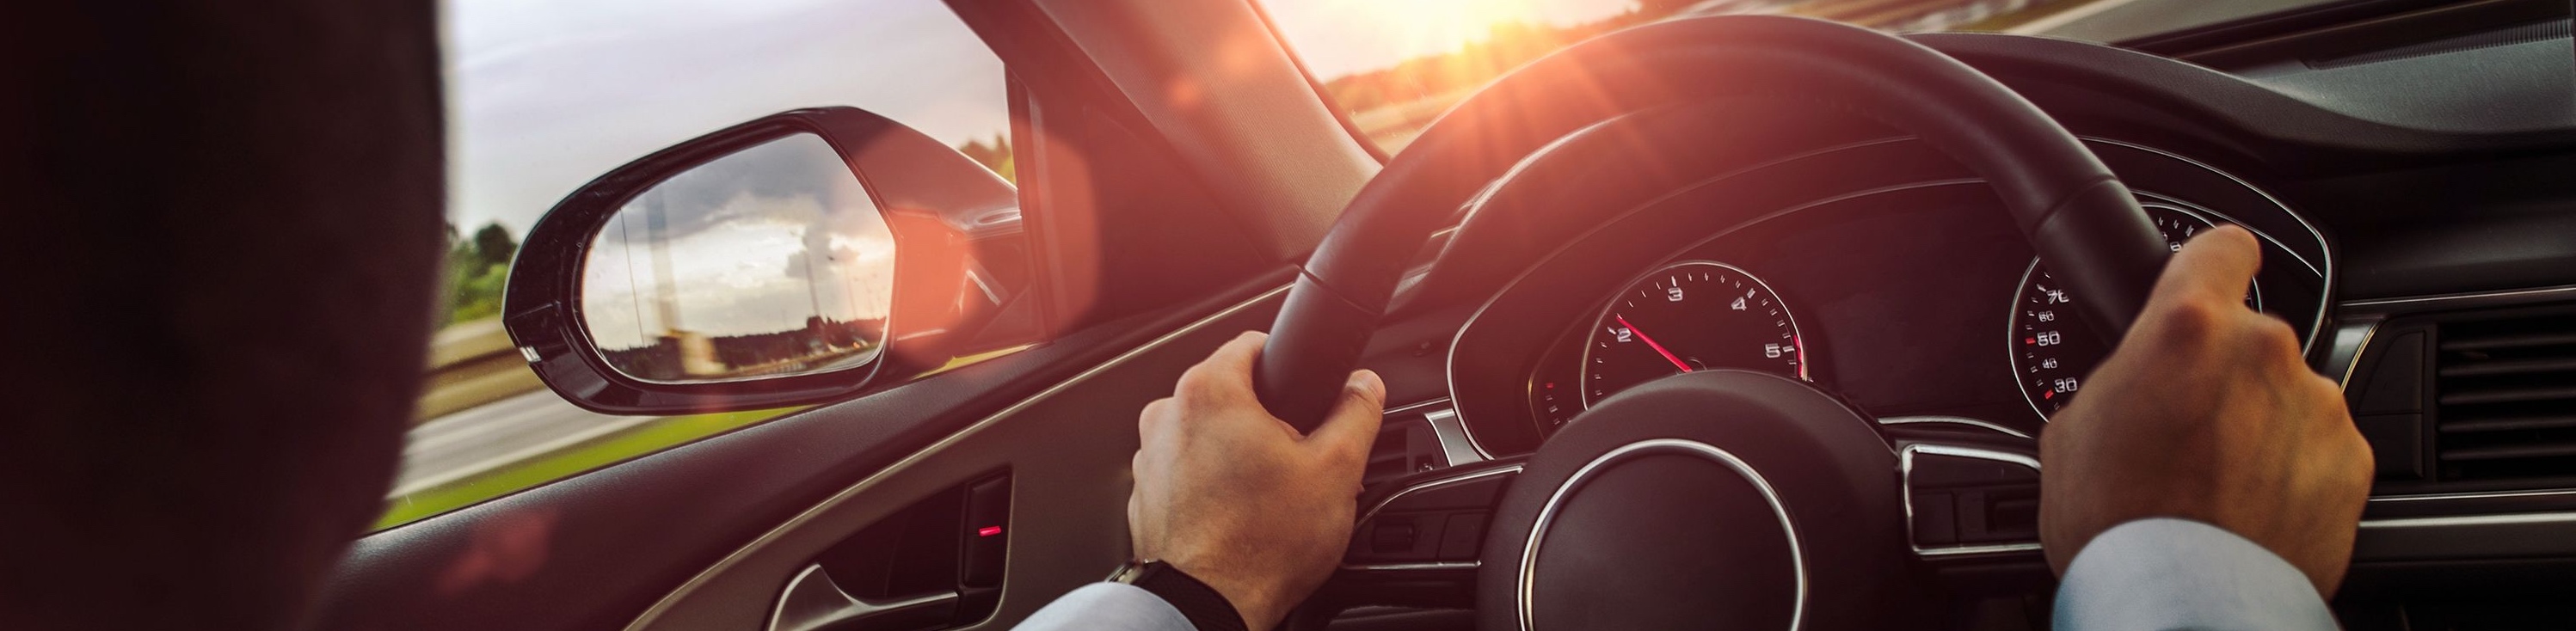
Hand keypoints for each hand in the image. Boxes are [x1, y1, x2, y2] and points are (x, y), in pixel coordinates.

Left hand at [1129, 331, 1383, 629]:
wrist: (1206, 607)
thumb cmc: (1261, 545)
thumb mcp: (1336, 470)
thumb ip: (1356, 413)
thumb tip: (1364, 388)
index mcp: (1209, 391)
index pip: (1253, 344)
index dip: (1291, 366)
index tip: (1310, 393)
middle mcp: (1166, 416)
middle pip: (1232, 395)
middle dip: (1270, 420)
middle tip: (1302, 460)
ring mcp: (1149, 458)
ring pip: (1208, 436)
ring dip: (1240, 454)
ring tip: (1274, 497)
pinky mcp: (1145, 497)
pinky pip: (1188, 474)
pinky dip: (1213, 486)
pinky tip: (1243, 517)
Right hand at [2039, 225, 2372, 594]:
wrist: (2180, 598)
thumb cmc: (2119, 522)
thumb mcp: (2072, 428)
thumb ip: (2120, 378)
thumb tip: (2136, 381)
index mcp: (2188, 328)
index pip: (2222, 245)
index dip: (2214, 260)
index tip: (2213, 273)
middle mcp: (2264, 351)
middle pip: (2249, 335)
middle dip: (2222, 373)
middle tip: (2184, 429)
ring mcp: (2316, 406)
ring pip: (2288, 394)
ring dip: (2261, 423)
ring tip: (2217, 481)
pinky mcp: (2352, 461)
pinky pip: (2320, 447)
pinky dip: (2294, 469)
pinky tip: (2251, 506)